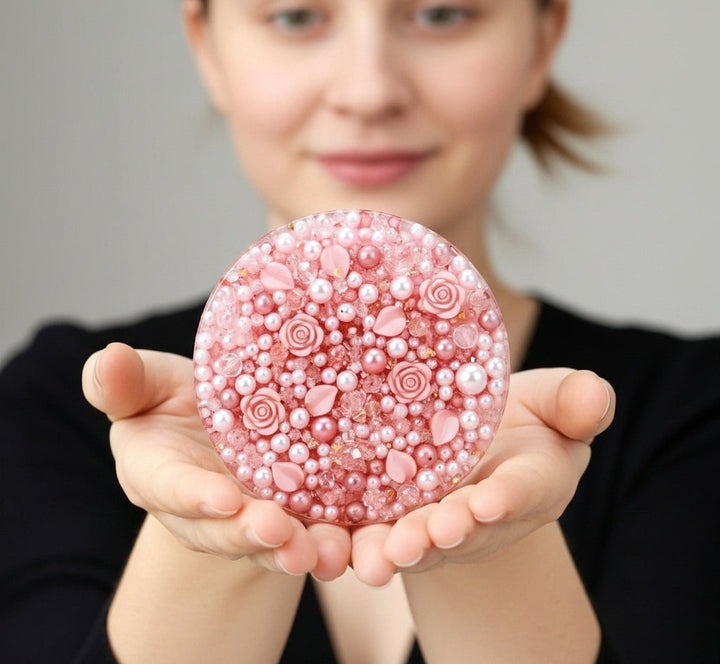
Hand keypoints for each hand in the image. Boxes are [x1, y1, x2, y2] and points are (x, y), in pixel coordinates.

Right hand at [82, 343, 349, 579]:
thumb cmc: (179, 401)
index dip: (193, 495)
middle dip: (251, 534)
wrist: (226, 422)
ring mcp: (253, 514)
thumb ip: (124, 383)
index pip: (170, 487)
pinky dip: (340, 539)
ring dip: (300, 550)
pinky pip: (318, 529)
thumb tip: (109, 359)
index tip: (221, 499)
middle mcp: (206, 508)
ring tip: (324, 553)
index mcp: (161, 474)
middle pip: (225, 529)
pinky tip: (362, 541)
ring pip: (275, 542)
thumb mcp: (150, 386)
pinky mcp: (297, 512)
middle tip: (279, 533)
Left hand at [349, 368, 614, 585]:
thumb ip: (574, 403)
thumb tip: (597, 395)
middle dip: (447, 534)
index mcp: (531, 482)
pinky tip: (329, 543)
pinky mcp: (393, 514)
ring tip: (377, 559)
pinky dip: (352, 539)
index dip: (508, 497)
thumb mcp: (552, 403)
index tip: (489, 501)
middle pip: (466, 528)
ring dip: (396, 550)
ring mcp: (437, 518)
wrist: (473, 435)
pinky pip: (372, 528)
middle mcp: (484, 513)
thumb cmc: (521, 417)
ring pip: (416, 539)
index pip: (524, 490)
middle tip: (427, 536)